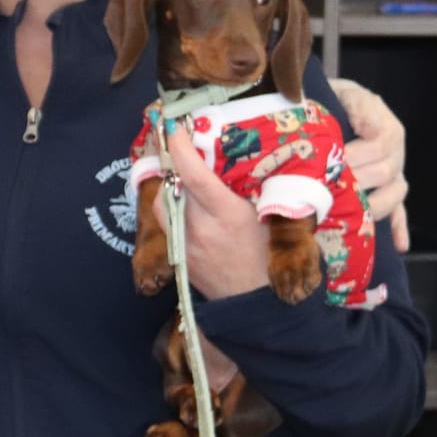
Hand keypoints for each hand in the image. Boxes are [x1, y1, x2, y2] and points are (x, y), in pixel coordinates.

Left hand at [163, 126, 270, 298]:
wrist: (262, 310)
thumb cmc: (274, 259)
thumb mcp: (273, 219)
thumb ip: (254, 189)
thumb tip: (242, 153)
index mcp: (228, 216)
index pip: (193, 174)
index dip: (179, 146)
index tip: (175, 126)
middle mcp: (201, 230)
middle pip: (170, 187)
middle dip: (172, 164)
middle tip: (179, 146)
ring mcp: (186, 246)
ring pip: (162, 206)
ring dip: (170, 187)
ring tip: (185, 178)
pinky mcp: (180, 259)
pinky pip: (167, 225)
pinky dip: (173, 209)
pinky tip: (187, 205)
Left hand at [334, 77, 411, 251]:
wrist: (332, 110)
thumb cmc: (337, 101)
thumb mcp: (346, 93)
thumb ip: (359, 106)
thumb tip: (370, 127)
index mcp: (387, 129)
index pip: (379, 145)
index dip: (357, 154)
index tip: (334, 160)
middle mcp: (395, 154)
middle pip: (384, 172)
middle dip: (357, 180)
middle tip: (331, 187)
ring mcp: (394, 176)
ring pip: (393, 195)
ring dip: (373, 205)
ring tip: (352, 213)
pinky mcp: (389, 194)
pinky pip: (400, 213)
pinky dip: (400, 229)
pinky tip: (399, 245)